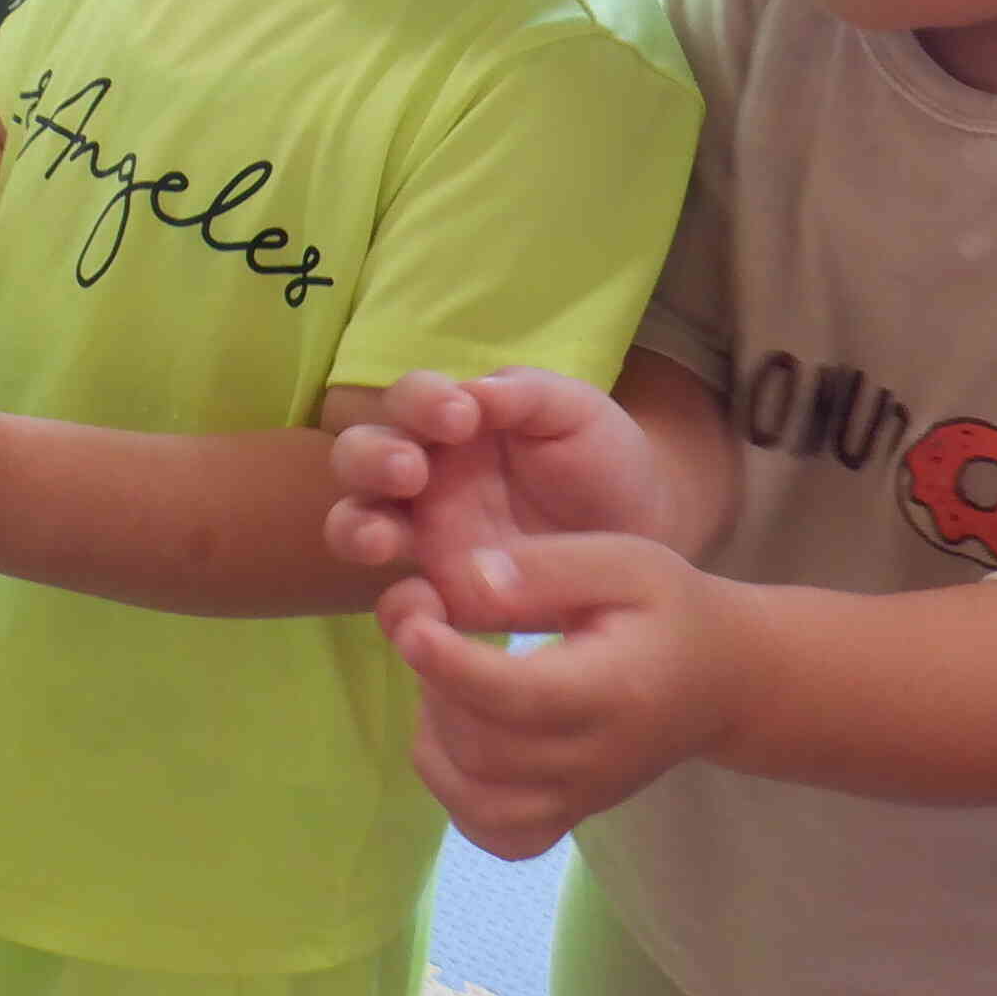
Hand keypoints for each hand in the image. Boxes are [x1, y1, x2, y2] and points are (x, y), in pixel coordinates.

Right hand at [325, 369, 666, 575]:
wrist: (641, 537)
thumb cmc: (600, 459)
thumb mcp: (574, 412)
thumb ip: (527, 395)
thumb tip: (472, 392)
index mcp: (448, 421)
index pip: (410, 399)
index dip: (421, 402)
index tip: (461, 418)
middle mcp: (421, 474)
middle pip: (358, 456)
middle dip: (372, 459)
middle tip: (411, 471)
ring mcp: (423, 535)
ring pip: (354, 522)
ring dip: (356, 526)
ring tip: (383, 539)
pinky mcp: (440, 593)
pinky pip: (398, 600)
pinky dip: (396, 602)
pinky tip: (422, 603)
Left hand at [377, 533, 748, 860]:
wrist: (726, 680)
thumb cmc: (669, 610)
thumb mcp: (624, 562)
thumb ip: (543, 569)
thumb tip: (464, 581)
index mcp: (614, 691)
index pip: (516, 697)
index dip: (449, 664)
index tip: (414, 620)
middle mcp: (596, 759)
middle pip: (484, 750)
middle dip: (433, 686)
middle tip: (429, 625)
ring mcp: (581, 798)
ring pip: (478, 800)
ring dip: (435, 739)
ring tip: (445, 682)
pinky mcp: (569, 815)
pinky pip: (497, 834)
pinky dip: (456, 794)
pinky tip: (456, 737)